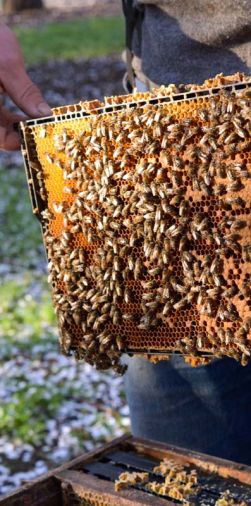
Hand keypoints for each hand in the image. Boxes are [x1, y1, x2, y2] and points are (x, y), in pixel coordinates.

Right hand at [0, 23, 50, 150]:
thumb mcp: (6, 64)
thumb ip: (25, 92)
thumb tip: (44, 114)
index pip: (0, 138)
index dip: (19, 142)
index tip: (40, 136)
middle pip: (0, 135)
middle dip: (22, 135)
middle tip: (45, 131)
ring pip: (0, 126)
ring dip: (19, 127)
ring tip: (39, 122)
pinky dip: (13, 117)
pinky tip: (28, 113)